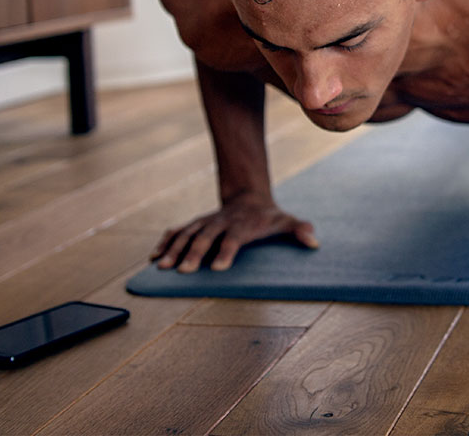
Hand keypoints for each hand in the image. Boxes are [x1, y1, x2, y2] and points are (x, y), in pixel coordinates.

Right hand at [151, 192, 317, 271]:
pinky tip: (154, 257)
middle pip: (205, 237)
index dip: (226, 252)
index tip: (217, 268)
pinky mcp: (195, 225)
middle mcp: (220, 222)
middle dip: (194, 253)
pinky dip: (164, 243)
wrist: (249, 198)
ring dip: (173, 249)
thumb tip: (315, 242)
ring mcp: (205, 222)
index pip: (234, 238)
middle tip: (183, 271)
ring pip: (186, 234)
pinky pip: (176, 232)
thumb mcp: (286, 221)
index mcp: (242, 224)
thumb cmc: (269, 217)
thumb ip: (300, 230)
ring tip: (162, 267)